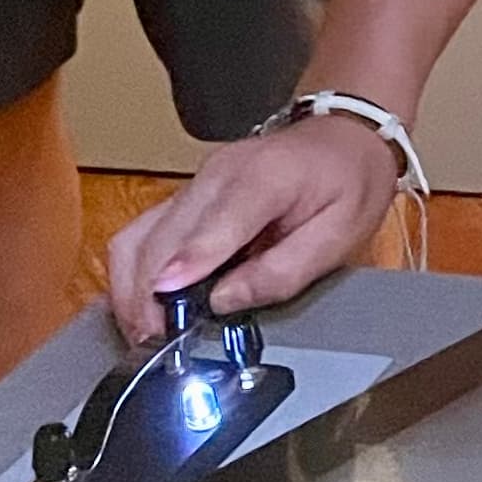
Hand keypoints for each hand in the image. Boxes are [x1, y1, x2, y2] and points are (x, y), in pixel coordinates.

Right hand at [101, 116, 396, 344]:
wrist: (343, 134)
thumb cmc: (350, 183)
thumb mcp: (341, 233)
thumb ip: (284, 271)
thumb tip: (224, 301)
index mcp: (263, 179)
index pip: (213, 225)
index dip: (186, 265)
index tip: (164, 303)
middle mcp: (215, 175)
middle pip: (160, 239)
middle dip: (147, 298)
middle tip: (157, 347)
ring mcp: (194, 182)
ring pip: (137, 236)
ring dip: (131, 289)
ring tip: (148, 333)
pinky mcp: (184, 194)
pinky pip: (142, 233)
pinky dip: (134, 272)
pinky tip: (146, 304)